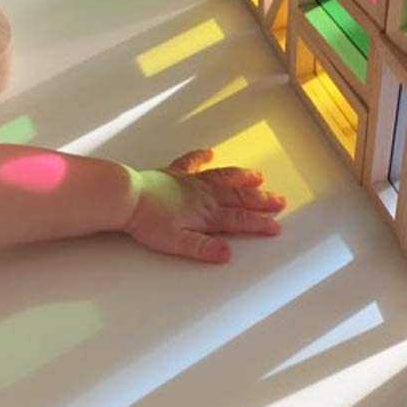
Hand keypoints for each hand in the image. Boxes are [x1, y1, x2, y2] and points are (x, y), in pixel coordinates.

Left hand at [122, 148, 285, 263]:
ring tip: (258, 177)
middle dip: (261, 200)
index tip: (275, 226)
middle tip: (280, 201)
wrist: (127, 197)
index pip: (238, 220)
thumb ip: (202, 248)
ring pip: (223, 178)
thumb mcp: (176, 242)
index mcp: (205, 214)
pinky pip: (191, 162)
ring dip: (242, 178)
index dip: (259, 224)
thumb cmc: (147, 221)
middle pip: (238, 197)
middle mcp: (202, 195)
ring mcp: (189, 182)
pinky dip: (201, 157)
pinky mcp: (173, 173)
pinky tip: (210, 153)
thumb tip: (226, 254)